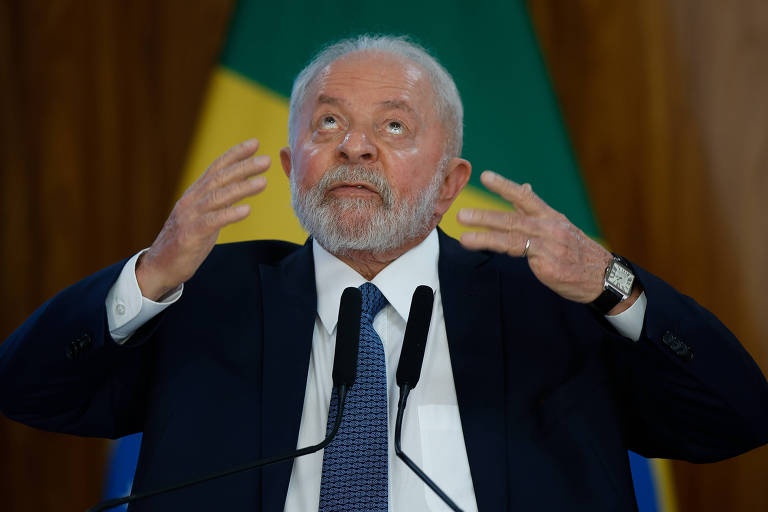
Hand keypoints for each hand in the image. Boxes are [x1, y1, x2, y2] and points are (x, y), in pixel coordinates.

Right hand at [136, 139, 268, 299]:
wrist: (159, 267)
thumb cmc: (186, 240)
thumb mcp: (204, 216)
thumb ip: (218, 200)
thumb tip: (240, 185)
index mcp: (195, 194)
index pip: (216, 168)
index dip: (235, 154)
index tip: (255, 143)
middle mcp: (191, 201)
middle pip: (219, 178)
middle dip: (243, 167)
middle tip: (266, 160)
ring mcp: (189, 217)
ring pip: (217, 197)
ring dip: (241, 188)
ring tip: (263, 182)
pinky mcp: (189, 236)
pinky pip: (211, 222)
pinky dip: (229, 214)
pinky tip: (246, 210)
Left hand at [457, 170, 612, 303]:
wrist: (603, 277)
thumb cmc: (576, 252)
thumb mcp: (559, 226)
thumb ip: (536, 210)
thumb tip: (523, 187)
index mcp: (550, 217)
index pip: (526, 197)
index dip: (505, 186)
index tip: (486, 176)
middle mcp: (550, 228)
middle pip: (513, 219)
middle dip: (485, 217)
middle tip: (462, 215)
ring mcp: (550, 247)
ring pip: (512, 239)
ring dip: (485, 237)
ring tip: (465, 238)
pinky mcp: (549, 266)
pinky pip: (523, 257)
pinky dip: (504, 251)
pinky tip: (484, 249)